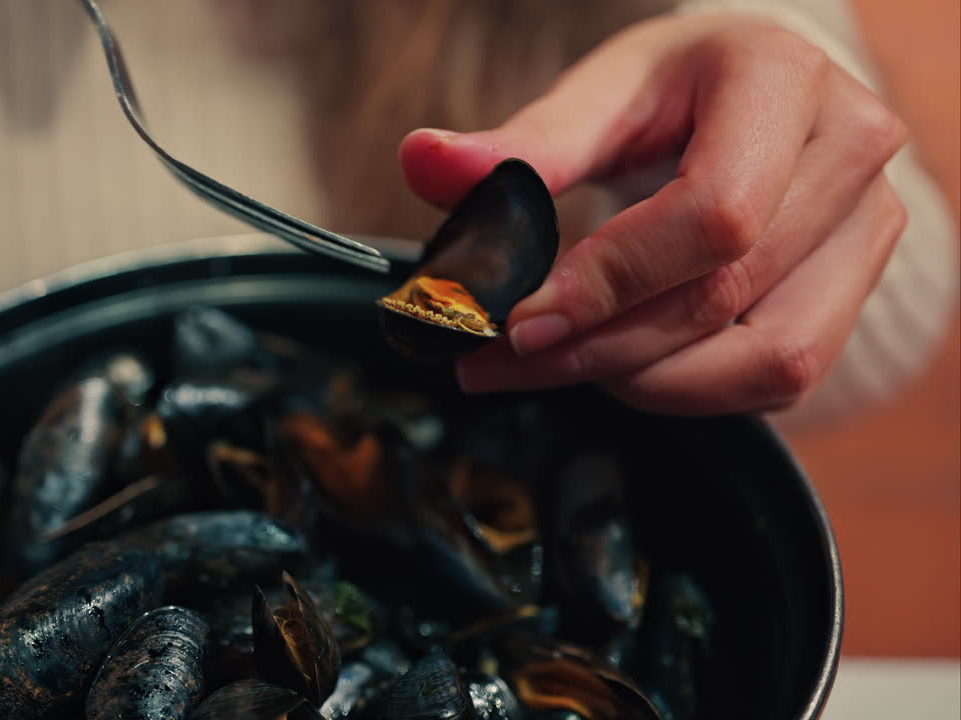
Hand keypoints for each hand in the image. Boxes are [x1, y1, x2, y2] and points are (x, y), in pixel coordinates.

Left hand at [398, 13, 908, 415]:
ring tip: (558, 368)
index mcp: (781, 81)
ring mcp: (867, 226)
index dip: (609, 283)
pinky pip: (781, 377)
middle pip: (724, 298)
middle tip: (502, 362)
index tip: (519, 320)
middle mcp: (847, 151)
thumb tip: (425, 162)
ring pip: (769, 360)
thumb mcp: (598, 94)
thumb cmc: (675, 88)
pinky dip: (690, 389)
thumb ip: (518, 145)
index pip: (711, 216)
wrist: (752, 97)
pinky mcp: (856, 288)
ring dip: (646, 384)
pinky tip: (621, 366)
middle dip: (597, 349)